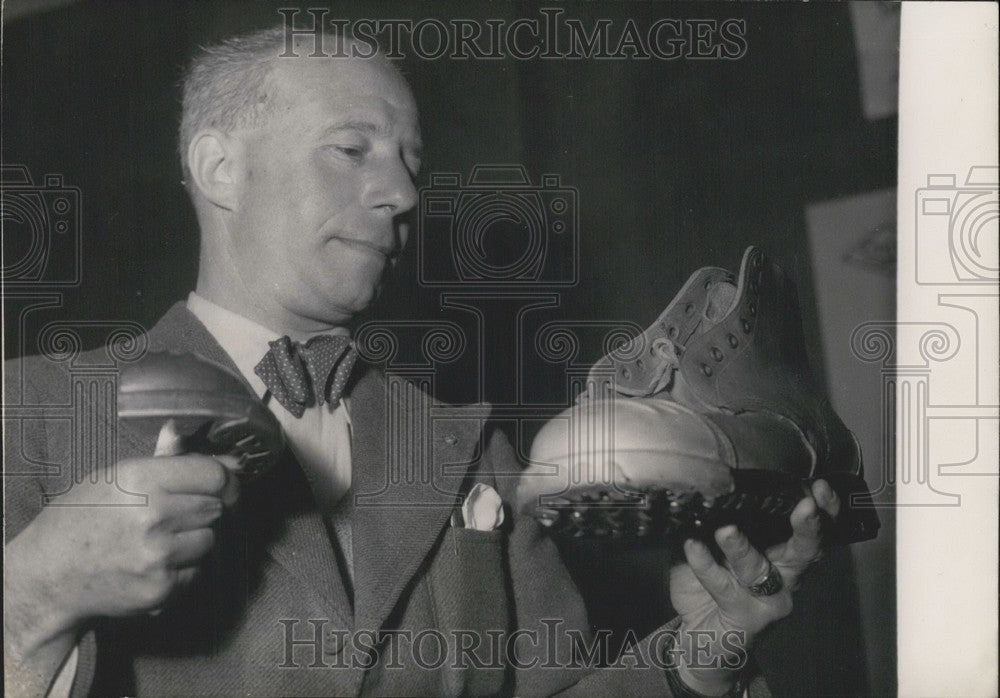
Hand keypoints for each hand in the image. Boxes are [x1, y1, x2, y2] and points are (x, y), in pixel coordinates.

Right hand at [4, 423, 238, 661]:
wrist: (48, 577)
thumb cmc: (81, 520)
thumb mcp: (113, 477)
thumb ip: (159, 457)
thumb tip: (183, 429)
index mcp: (140, 480)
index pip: (214, 474)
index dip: (225, 479)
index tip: (225, 485)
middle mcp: (152, 516)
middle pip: (215, 507)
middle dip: (204, 509)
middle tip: (178, 515)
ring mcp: (158, 555)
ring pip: (209, 540)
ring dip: (195, 540)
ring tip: (161, 540)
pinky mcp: (162, 588)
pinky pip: (197, 571)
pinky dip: (184, 569)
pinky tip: (154, 563)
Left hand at [667, 479, 840, 694]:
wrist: (699, 636)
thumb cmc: (709, 584)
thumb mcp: (710, 544)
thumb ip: (711, 519)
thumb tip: (700, 488)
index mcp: (783, 551)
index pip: (812, 528)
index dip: (823, 509)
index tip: (820, 487)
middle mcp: (784, 575)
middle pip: (805, 550)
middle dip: (808, 527)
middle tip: (806, 506)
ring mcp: (767, 599)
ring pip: (758, 569)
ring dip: (741, 548)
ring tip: (726, 531)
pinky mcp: (744, 617)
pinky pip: (724, 587)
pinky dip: (705, 566)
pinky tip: (692, 547)